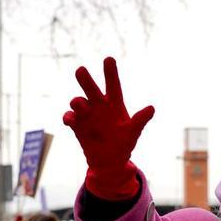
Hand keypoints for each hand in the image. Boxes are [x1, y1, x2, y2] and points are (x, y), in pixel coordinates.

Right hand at [64, 58, 154, 200]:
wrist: (109, 161)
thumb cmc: (124, 143)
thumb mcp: (133, 132)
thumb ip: (140, 120)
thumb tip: (152, 108)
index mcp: (114, 104)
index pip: (113, 85)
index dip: (111, 72)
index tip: (108, 59)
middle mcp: (99, 106)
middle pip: (91, 89)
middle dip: (86, 79)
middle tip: (80, 70)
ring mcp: (87, 114)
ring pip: (79, 102)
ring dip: (78, 102)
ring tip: (81, 106)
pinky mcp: (77, 125)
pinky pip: (70, 117)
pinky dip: (68, 117)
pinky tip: (70, 120)